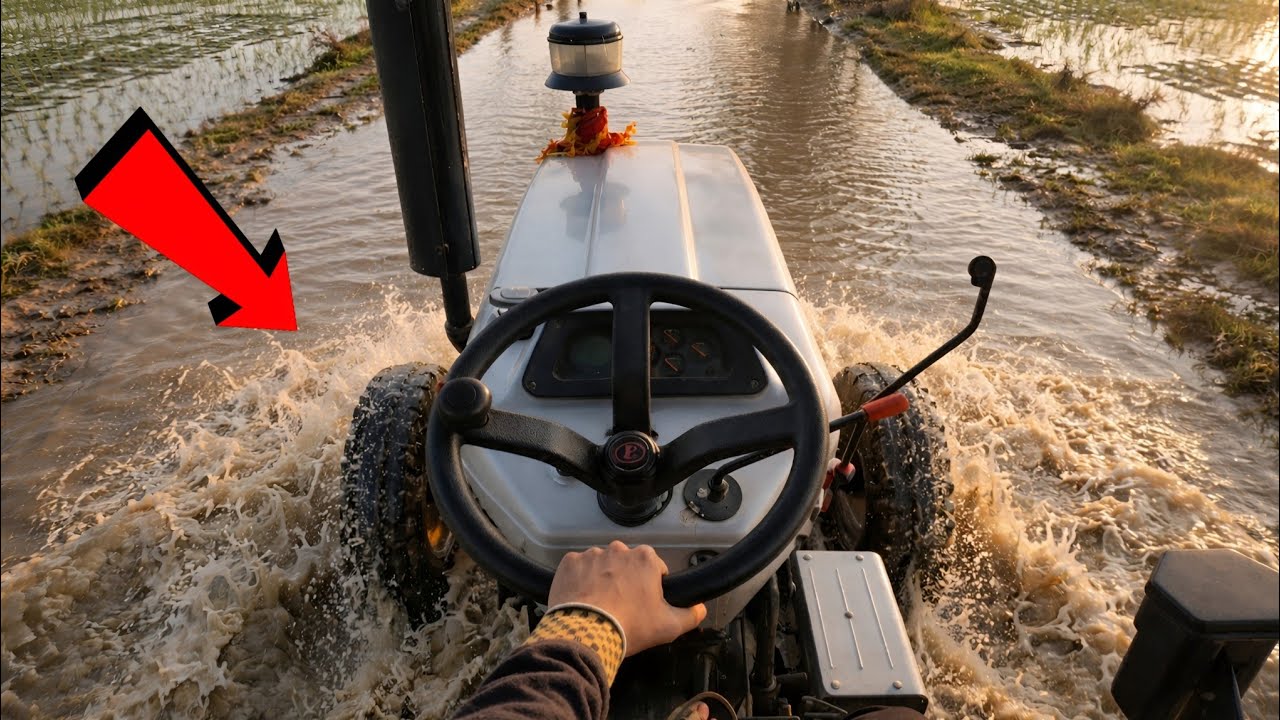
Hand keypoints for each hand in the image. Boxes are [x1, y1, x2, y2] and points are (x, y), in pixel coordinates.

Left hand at [548, 541, 707, 655]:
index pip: (655, 567)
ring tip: (599, 604)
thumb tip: (701, 608)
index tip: (645, 602)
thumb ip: (691, 615)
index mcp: (645, 559)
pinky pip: (577, 569)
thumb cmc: (630, 625)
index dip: (652, 585)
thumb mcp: (669, 626)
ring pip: (601, 565)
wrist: (585, 632)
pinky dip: (579, 580)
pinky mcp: (569, 563)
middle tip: (622, 605)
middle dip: (626, 579)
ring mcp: (591, 554)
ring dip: (602, 578)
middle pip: (627, 563)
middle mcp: (618, 550)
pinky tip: (581, 599)